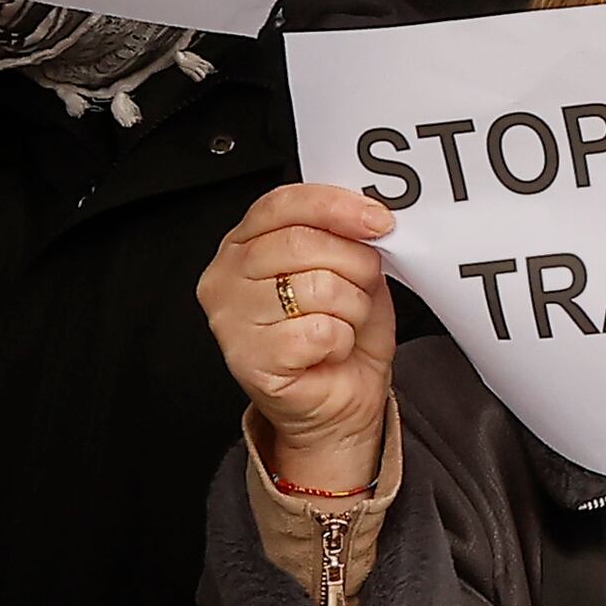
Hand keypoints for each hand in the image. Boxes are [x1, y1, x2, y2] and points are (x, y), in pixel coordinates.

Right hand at [198, 183, 399, 496]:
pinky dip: (342, 340)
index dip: (336, 206)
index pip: (283, 203)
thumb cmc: (339, 333)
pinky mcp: (248, 358)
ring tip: (343, 324)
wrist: (338, 402)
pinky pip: (319, 331)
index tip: (380, 221)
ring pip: (316, 286)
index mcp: (244, 245)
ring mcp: (230, 320)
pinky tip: (330, 350)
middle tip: (364, 288)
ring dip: (352, 307)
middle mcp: (226, 277)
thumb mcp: (350, 272)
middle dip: (355, 264)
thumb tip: (371, 216)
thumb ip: (347, 238)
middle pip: (303, 242)